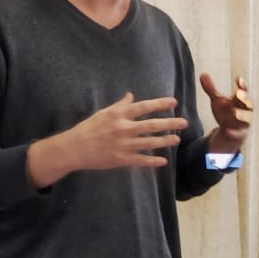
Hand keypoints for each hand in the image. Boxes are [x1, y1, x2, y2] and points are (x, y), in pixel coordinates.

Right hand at [26, 92, 187, 187]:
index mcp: (119, 115)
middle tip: (184, 122)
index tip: (174, 102)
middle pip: (152, 125)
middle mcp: (123, 129)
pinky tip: (163, 162)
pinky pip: (140, 160)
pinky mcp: (121, 159)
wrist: (74, 148)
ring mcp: (123, 145)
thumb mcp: (103, 112)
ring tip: (176, 139)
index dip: (160, 104)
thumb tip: (131, 95)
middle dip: (170, 123)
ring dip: (165, 141)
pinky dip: (152, 162)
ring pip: (150, 143)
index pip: (144, 107)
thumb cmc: (88, 128)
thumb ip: (119, 105)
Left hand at [201, 73, 252, 157]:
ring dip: (241, 115)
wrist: (229, 131)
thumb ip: (211, 89)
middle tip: (238, 93)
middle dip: (245, 98)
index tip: (238, 79)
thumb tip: (202, 74)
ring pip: (246, 118)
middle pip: (248, 103)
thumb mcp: (217, 100)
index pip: (244, 90)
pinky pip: (239, 133)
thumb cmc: (226, 112)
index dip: (242, 85)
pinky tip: (227, 132)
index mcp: (241, 100)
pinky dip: (234, 133)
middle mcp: (245, 110)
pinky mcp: (241, 133)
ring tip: (234, 112)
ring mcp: (244, 122)